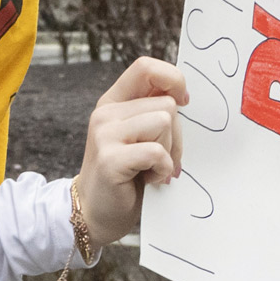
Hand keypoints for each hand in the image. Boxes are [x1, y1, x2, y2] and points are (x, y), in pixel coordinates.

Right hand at [72, 57, 188, 246]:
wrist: (95, 212)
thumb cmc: (126, 176)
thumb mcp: (138, 136)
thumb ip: (153, 112)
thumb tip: (184, 98)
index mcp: (113, 102)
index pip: (145, 67)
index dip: (173, 79)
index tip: (183, 102)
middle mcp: (106, 113)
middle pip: (166, 104)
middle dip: (176, 136)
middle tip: (162, 158)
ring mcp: (105, 135)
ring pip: (164, 123)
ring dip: (169, 152)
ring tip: (152, 168)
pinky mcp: (110, 159)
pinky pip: (156, 152)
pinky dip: (163, 168)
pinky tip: (150, 179)